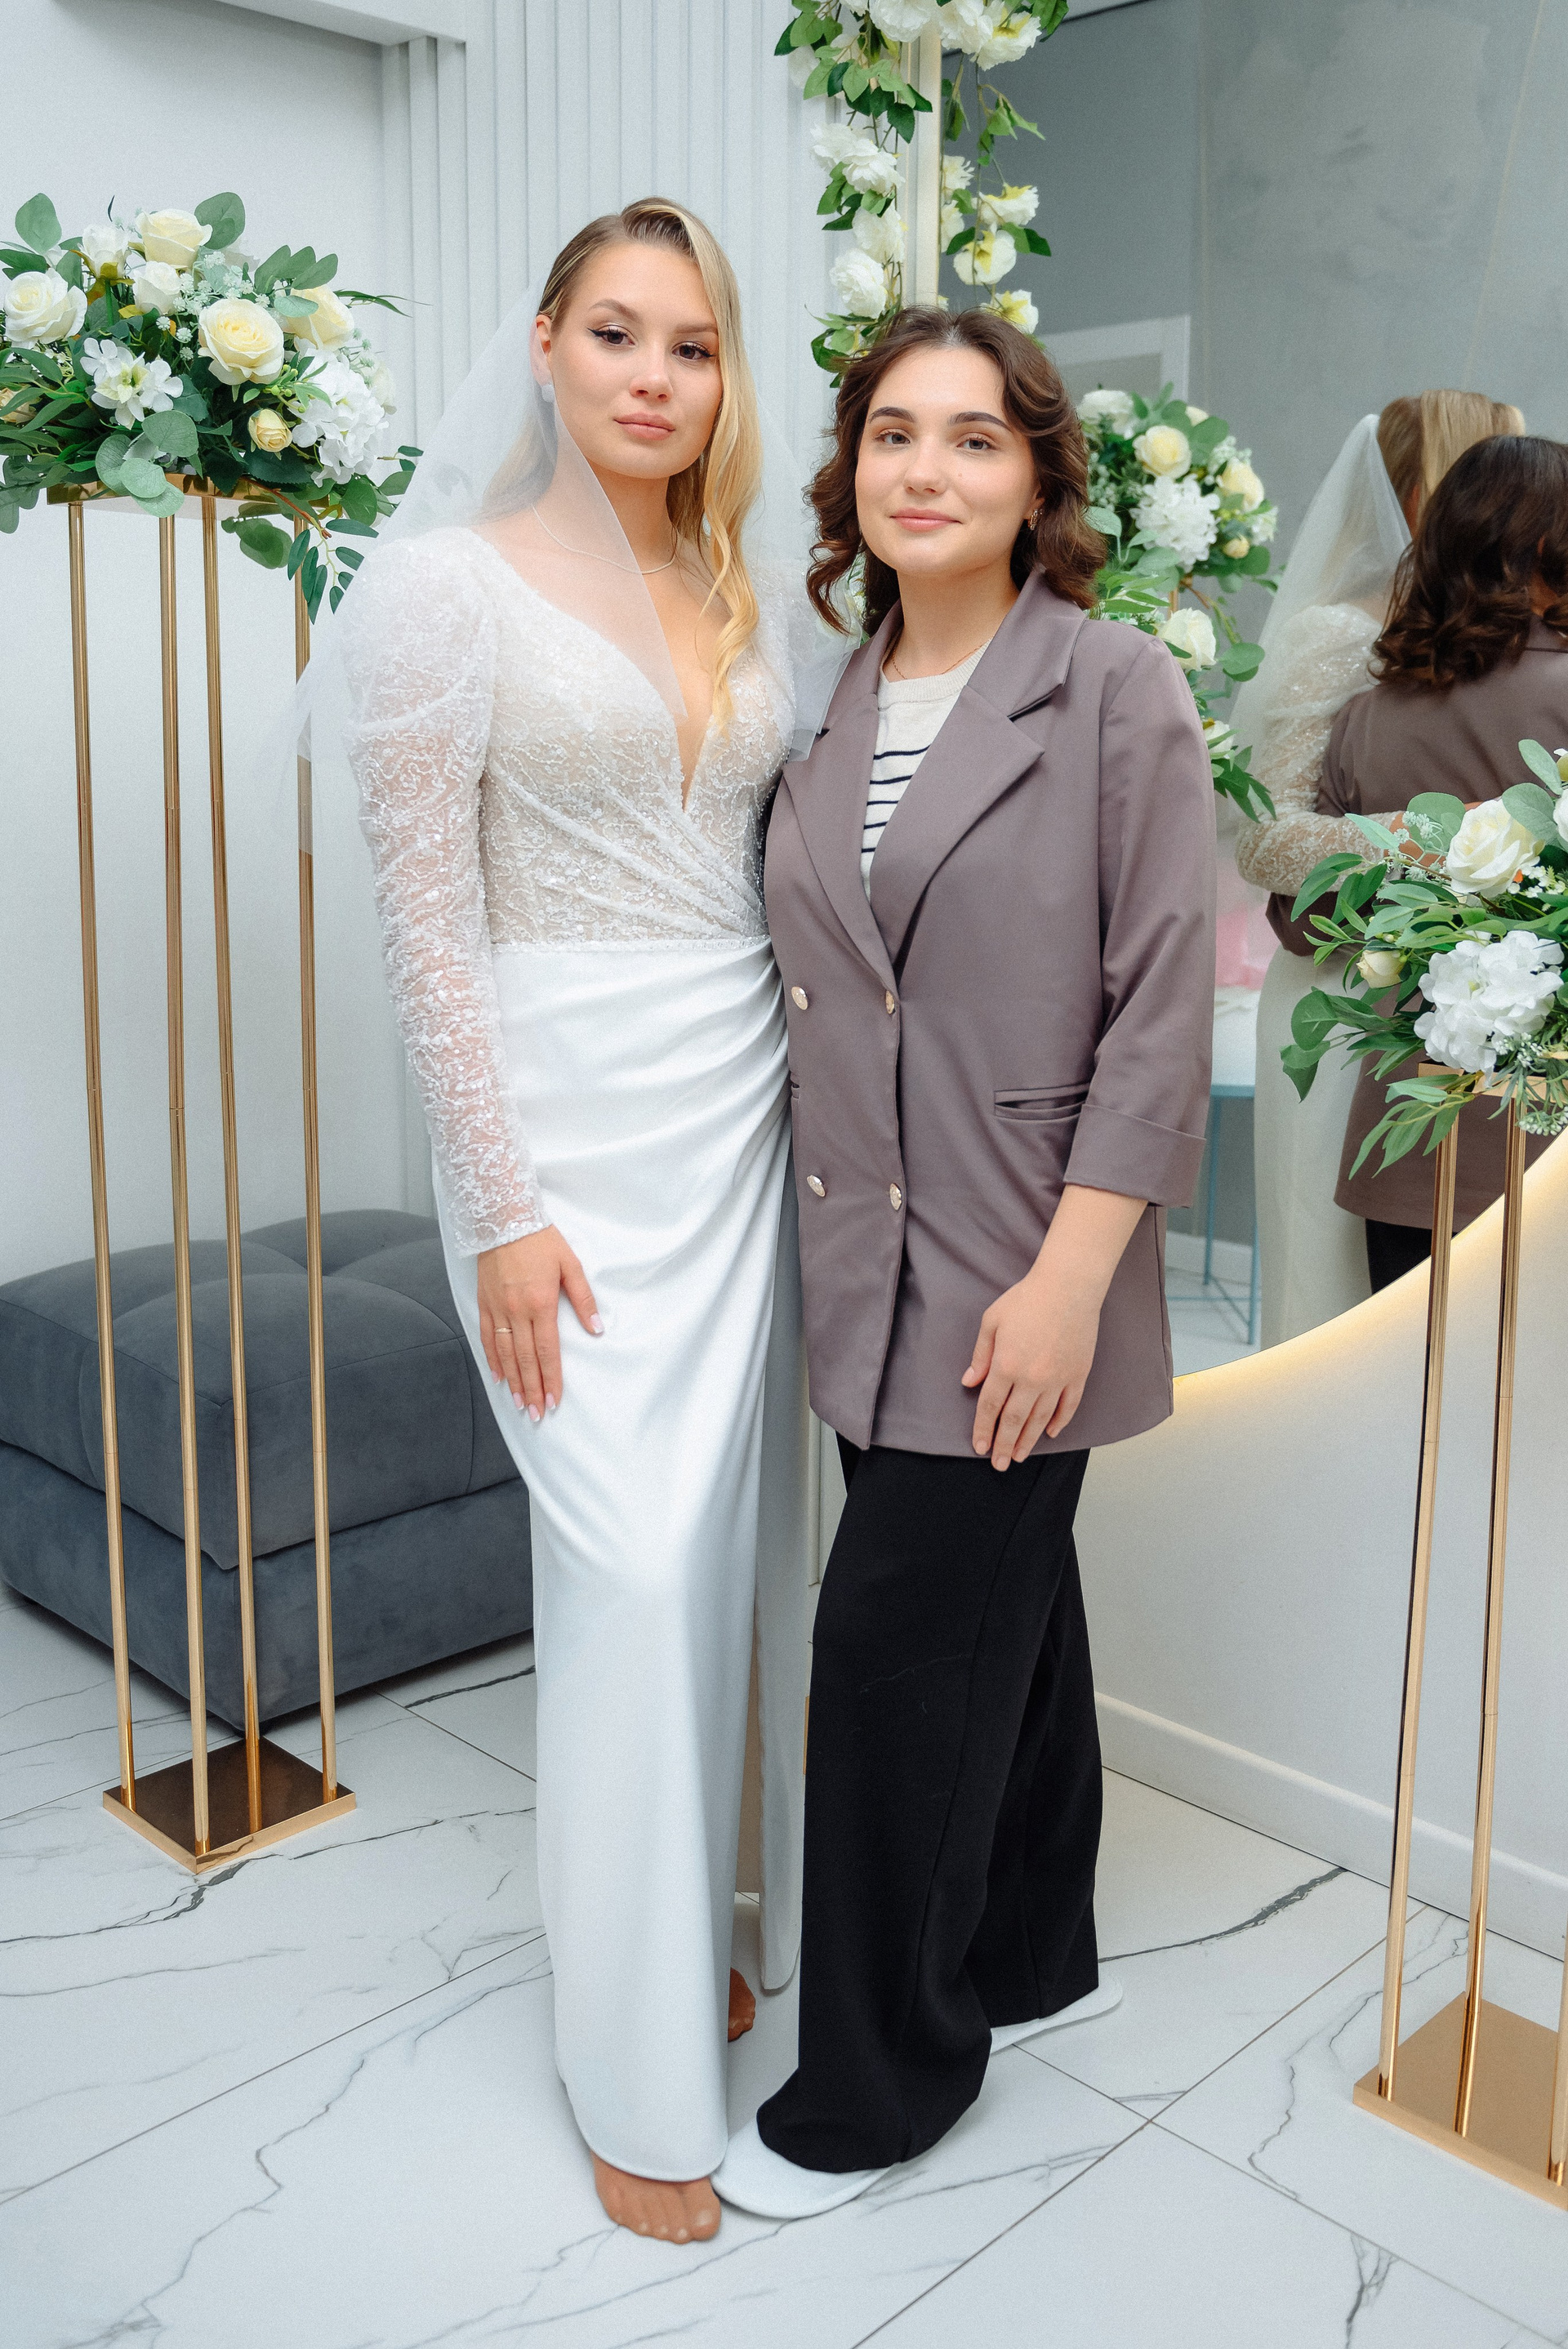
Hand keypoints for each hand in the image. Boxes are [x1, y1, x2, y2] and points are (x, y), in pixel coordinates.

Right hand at [476, 1227, 600, 1420]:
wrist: (504, 1217)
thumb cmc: (541, 1240)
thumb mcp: (571, 1265)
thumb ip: (584, 1299)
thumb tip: (597, 1329)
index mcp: (540, 1303)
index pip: (547, 1351)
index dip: (551, 1379)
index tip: (553, 1401)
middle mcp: (516, 1310)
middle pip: (525, 1359)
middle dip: (531, 1389)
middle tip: (535, 1414)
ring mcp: (497, 1307)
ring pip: (504, 1353)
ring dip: (512, 1380)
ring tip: (518, 1403)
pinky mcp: (484, 1301)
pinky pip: (486, 1336)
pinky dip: (491, 1359)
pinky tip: (497, 1376)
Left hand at [961, 1185, 1146, 1469]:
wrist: (1069, 1286)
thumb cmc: (1026, 1299)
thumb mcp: (991, 1321)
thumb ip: (980, 1355)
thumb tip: (969, 1383)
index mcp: (1006, 1365)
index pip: (990, 1406)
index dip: (983, 1429)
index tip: (979, 1447)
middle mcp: (1031, 1379)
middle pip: (1014, 1420)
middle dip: (1004, 1445)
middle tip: (999, 1465)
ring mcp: (1057, 1379)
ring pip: (1040, 1419)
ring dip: (1028, 1441)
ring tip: (1020, 1457)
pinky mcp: (1078, 1375)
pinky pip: (1068, 1406)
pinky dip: (1059, 1422)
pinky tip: (1050, 1433)